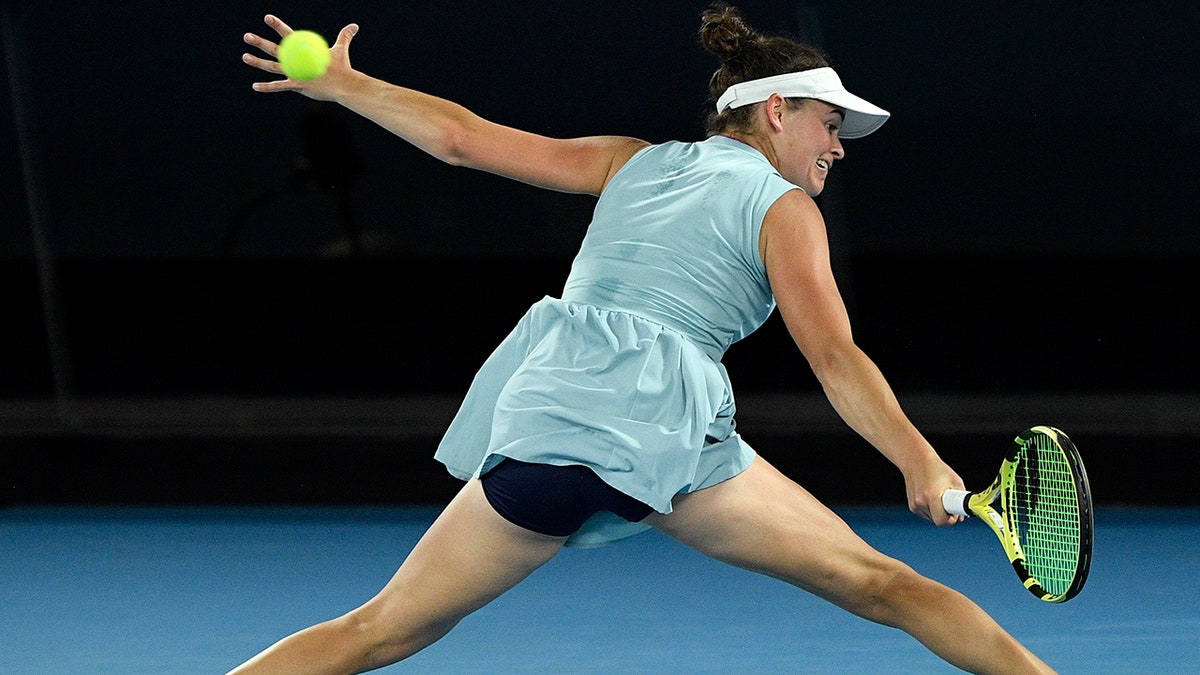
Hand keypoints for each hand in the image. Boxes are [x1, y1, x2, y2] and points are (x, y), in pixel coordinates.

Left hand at [242, 14, 358, 101]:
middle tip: (247, 36)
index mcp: (305, 50)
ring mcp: (296, 73)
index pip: (289, 34)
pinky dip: (267, 87)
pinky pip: (279, 86)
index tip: (267, 18)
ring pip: (272, 66)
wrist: (346, 86)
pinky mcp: (298, 86)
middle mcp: (298, 60)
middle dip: (260, 42)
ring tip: (245, 56)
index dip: (277, 25)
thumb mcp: (342, 50)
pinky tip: (254, 86)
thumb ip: (345, 37)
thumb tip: (355, 25)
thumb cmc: (344, 68)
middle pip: (275, 49)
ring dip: (257, 62)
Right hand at [904, 454, 965, 525]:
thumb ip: (962, 499)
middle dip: (946, 515)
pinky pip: (926, 514)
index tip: (955, 513)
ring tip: (938, 497)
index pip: (942, 521)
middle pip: (938, 521)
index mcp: (932, 496)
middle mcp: (920, 502)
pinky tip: (931, 497)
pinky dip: (931, 510)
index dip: (951, 519)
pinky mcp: (912, 506)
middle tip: (949, 502)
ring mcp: (915, 505)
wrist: (916, 460)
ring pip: (932, 519)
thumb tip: (962, 515)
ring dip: (939, 513)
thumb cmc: (936, 469)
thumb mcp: (955, 481)